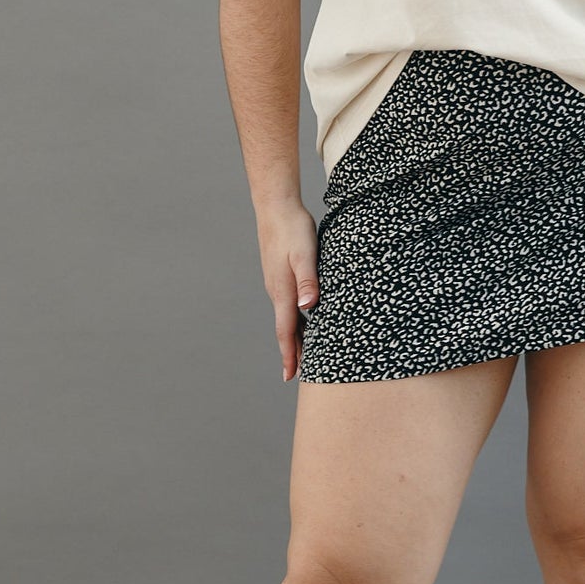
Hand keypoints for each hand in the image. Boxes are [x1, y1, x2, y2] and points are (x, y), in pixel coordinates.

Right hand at [255, 197, 319, 382]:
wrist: (276, 206)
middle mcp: (278, 291)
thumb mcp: (305, 254)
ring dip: (295, 337)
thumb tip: (307, 308)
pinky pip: (289, 305)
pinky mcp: (281, 275)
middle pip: (286, 330)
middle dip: (292, 353)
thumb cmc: (294, 229)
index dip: (290, 355)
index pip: (286, 331)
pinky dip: (297, 320)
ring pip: (288, 318)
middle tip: (297, 376)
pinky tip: (304, 320)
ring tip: (304, 355)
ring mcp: (277, 284)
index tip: (289, 377)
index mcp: (283, 291)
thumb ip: (308, 281)